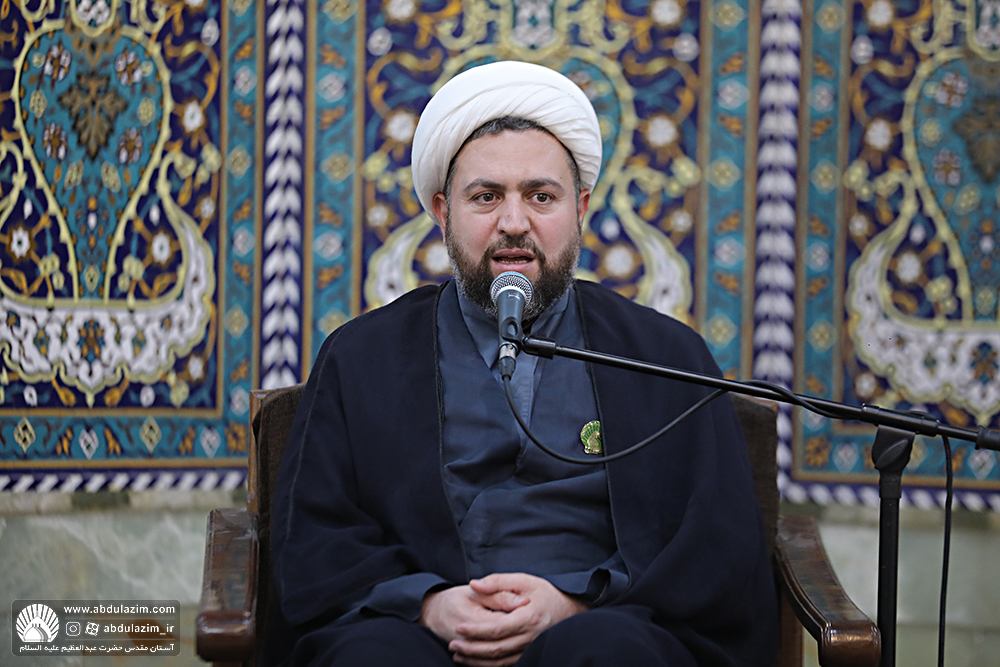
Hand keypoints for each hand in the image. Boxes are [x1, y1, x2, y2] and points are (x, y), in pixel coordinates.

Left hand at [421, 573, 586, 666]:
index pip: (497, 629)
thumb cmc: (545, 593)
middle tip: (452, 643)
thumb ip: (498, 581)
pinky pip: (506, 664)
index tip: (459, 627)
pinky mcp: (528, 655)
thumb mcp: (523, 580)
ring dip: (476, 660)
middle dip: (471, 648)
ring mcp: (530, 649)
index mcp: (528, 617)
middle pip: (496, 648)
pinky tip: (473, 660)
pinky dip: (488, 665)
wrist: (569, 610)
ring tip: (457, 654)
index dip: (476, 630)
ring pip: (499, 661)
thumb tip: (475, 584)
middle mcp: (530, 637)